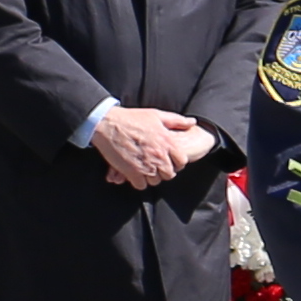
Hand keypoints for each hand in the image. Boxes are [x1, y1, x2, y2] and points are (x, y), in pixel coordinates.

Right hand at [94, 106, 212, 189]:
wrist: (108, 124)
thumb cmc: (132, 118)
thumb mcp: (157, 115)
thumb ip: (177, 121)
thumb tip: (193, 122)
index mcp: (167, 142)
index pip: (182, 162)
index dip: (176, 162)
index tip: (169, 160)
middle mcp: (159, 155)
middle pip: (169, 174)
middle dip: (164, 172)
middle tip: (156, 166)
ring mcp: (146, 165)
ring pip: (155, 181)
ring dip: (151, 177)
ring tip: (145, 169)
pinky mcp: (132, 172)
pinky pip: (141, 185)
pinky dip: (139, 181)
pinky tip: (135, 173)